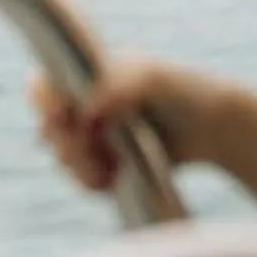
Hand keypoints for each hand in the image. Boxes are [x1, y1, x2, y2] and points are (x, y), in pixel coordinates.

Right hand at [30, 58, 227, 192]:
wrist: (213, 127)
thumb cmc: (183, 89)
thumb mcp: (155, 79)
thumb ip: (121, 87)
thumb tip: (87, 111)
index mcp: (90, 74)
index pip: (46, 84)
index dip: (43, 101)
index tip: (61, 117)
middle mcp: (85, 103)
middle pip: (49, 127)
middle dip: (66, 143)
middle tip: (92, 149)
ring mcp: (94, 135)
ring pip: (63, 156)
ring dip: (79, 166)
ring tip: (108, 169)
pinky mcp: (105, 163)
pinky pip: (82, 178)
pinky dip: (92, 182)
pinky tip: (112, 179)